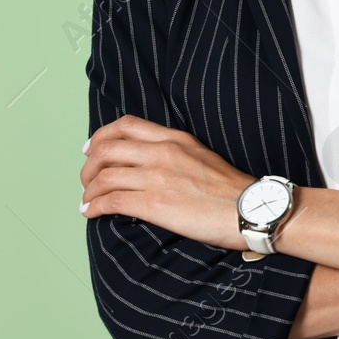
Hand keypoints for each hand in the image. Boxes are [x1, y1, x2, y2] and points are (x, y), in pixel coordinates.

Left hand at [80, 115, 255, 249]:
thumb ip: (175, 155)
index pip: (127, 125)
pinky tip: (91, 213)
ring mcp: (157, 177)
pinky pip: (112, 201)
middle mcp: (163, 152)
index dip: (101, 136)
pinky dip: (94, 207)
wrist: (252, 209)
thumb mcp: (203, 157)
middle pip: (107, 149)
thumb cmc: (232, 191)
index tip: (92, 149)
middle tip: (87, 180)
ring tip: (87, 202)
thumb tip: (150, 166)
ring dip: (88, 190)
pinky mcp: (155, 204)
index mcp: (176, 139)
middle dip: (89, 166)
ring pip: (104, 176)